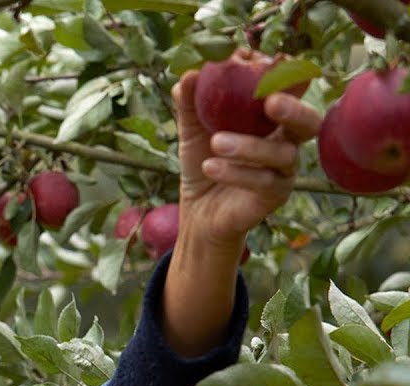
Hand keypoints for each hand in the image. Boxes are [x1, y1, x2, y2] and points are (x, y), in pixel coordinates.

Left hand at [172, 65, 321, 246]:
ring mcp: (284, 170)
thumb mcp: (192, 131)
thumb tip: (188, 74)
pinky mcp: (276, 196)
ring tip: (216, 142)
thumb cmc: (203, 163)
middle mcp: (287, 142)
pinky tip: (210, 166)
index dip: (282, 77)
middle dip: (294, 108)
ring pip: (284, 153)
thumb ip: (191, 104)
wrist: (197, 212)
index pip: (289, 93)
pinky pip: (265, 182)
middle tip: (269, 101)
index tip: (255, 62)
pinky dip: (237, 172)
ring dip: (250, 146)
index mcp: (273, 120)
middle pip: (309, 122)